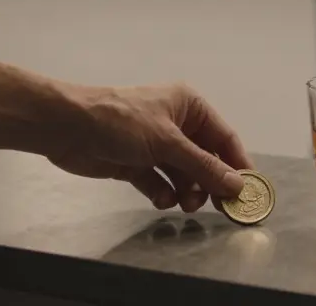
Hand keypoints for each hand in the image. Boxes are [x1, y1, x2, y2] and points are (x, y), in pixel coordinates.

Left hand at [43, 82, 252, 212]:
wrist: (67, 127)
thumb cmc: (121, 122)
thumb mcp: (167, 143)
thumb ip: (204, 167)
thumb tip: (237, 185)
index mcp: (189, 106)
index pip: (224, 138)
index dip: (237, 165)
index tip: (248, 192)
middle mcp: (176, 125)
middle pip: (205, 159)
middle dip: (210, 182)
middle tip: (217, 207)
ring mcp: (155, 145)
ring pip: (183, 174)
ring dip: (187, 191)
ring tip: (185, 204)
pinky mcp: (135, 163)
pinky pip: (159, 182)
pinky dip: (163, 193)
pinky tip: (161, 200)